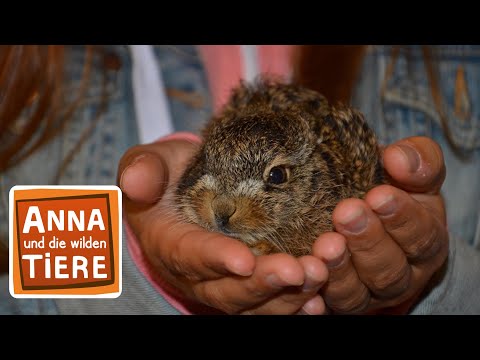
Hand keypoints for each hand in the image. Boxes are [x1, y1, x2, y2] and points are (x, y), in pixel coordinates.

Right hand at [118, 138, 327, 314]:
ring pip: (254, 303)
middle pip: (227, 290)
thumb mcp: (152, 165)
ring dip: (287, 296)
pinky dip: (295, 304)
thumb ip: (143, 170)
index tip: (243, 260)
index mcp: (169, 244)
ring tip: (318, 276)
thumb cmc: (170, 178)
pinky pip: (270, 302)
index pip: (190, 255)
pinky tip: (320, 299)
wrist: (186, 193)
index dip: (215, 259)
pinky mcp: (249, 283)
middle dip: (262, 284)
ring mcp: (225, 283)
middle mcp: (197, 274)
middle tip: (297, 270)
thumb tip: (136, 181)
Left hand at [313, 136, 447, 313]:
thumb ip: (416, 162)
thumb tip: (398, 157)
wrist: (370, 216)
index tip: (379, 195)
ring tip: (324, 244)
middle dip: (367, 241)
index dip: (401, 217)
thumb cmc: (393, 191)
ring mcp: (366, 293)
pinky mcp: (336, 299)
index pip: (420, 236)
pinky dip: (314, 296)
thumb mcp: (413, 175)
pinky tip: (303, 276)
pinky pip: (325, 305)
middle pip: (388, 269)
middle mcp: (399, 275)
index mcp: (423, 243)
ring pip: (356, 292)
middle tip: (346, 212)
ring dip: (339, 269)